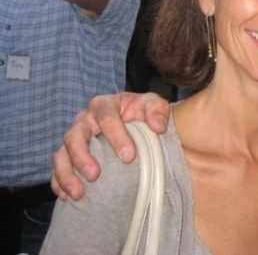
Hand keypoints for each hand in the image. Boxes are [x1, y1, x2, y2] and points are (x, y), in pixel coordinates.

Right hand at [50, 92, 170, 200]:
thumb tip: (158, 126)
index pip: (106, 117)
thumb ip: (158, 109)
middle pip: (74, 136)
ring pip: (61, 154)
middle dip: (82, 157)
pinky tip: (67, 196)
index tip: (129, 157)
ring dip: (66, 175)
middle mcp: (84, 120)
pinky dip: (58, 182)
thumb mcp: (152, 104)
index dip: (116, 136)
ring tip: (78, 194)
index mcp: (104, 105)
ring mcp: (73, 138)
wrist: (131, 120)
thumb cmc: (140, 112)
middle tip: (95, 176)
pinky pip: (56, 169)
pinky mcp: (68, 155)